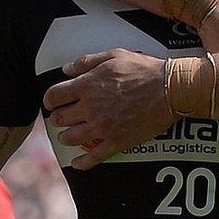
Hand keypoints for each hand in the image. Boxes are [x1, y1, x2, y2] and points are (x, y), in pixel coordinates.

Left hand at [45, 49, 176, 169]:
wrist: (169, 89)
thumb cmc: (144, 70)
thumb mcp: (114, 55)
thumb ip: (87, 62)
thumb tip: (66, 69)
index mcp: (87, 85)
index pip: (54, 96)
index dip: (49, 100)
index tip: (51, 102)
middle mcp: (90, 107)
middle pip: (59, 118)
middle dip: (57, 118)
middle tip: (61, 118)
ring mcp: (102, 127)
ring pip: (70, 138)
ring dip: (66, 137)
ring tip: (68, 135)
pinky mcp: (116, 141)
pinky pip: (93, 157)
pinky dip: (82, 162)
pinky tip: (77, 163)